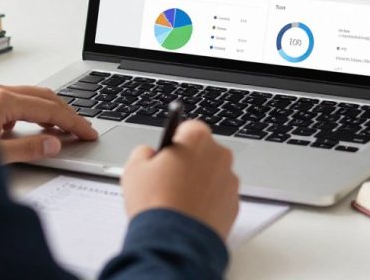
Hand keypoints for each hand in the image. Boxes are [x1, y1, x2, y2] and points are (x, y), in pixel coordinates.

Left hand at [0, 83, 98, 163]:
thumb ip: (27, 149)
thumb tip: (53, 145)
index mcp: (3, 101)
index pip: (51, 110)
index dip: (74, 123)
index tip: (89, 133)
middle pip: (45, 96)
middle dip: (67, 113)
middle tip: (84, 130)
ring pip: (31, 96)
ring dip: (50, 111)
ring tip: (65, 130)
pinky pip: (16, 100)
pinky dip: (33, 112)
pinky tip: (33, 129)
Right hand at [121, 120, 239, 239]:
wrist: (173, 241)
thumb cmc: (155, 202)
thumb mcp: (135, 168)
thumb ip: (144, 152)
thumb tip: (149, 154)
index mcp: (197, 138)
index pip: (188, 128)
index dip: (175, 142)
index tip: (166, 155)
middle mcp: (220, 155)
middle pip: (203, 152)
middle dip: (189, 163)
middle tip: (168, 181)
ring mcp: (230, 181)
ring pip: (213, 175)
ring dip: (200, 183)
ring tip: (177, 201)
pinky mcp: (234, 204)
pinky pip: (219, 197)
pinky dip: (208, 202)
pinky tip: (189, 213)